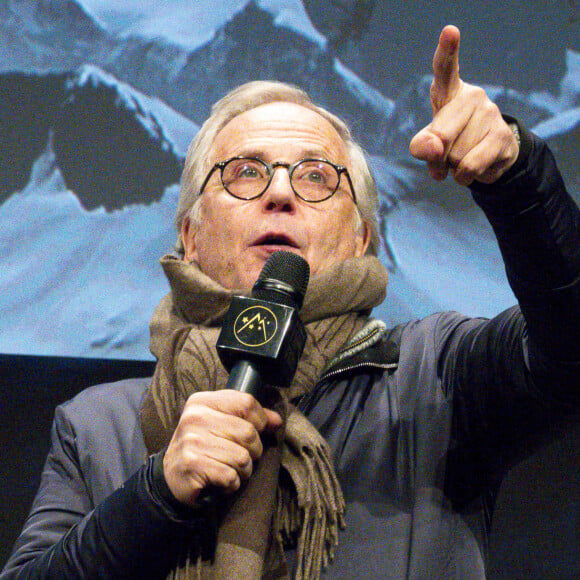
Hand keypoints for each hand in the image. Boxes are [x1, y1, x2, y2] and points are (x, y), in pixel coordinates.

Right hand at [163, 390, 282, 505]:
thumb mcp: (221, 424)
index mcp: (203, 401)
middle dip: (253, 450)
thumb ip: (249, 418)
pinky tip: (221, 481)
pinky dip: (232, 484)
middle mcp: (196, 417)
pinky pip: (231, 476)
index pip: (246, 402)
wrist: (172, 476)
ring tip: (229, 469)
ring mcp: (192, 441)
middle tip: (239, 456)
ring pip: (243, 457)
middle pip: (249, 432)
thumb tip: (276, 420)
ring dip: (243, 470)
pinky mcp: (193, 465)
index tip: (258, 431)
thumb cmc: (202, 447)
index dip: (260, 420)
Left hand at [409, 25, 518, 185]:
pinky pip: (470, 166)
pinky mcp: (502, 135)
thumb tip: (433, 149)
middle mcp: (472, 96)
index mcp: (448, 91)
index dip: (447, 51)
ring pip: (455, 156)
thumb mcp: (428, 144)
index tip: (450, 31)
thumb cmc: (451, 143)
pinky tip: (474, 167)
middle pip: (439, 137)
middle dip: (436, 155)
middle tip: (442, 154)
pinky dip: (465, 176)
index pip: (445, 69)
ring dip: (452, 167)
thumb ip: (422, 145)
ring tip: (463, 156)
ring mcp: (490, 113)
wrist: (487, 157)